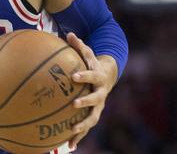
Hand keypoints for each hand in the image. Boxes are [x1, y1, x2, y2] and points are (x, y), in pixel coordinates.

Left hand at [66, 33, 115, 149]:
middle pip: (95, 99)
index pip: (92, 75)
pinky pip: (86, 126)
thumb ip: (78, 45)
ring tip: (72, 131)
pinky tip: (69, 146)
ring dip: (83, 125)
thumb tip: (69, 34)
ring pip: (93, 117)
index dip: (84, 76)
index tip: (73, 77)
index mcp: (98, 77)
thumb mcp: (87, 53)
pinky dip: (79, 137)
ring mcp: (99, 105)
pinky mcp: (94, 114)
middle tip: (73, 105)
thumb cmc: (91, 63)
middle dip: (85, 103)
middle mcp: (101, 93)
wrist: (107, 76)